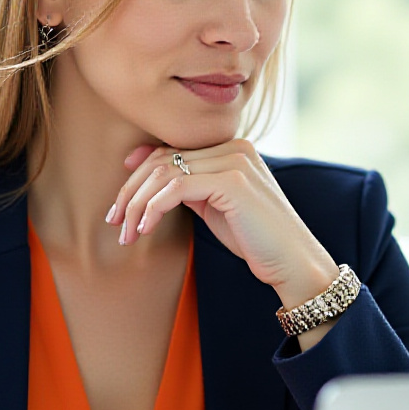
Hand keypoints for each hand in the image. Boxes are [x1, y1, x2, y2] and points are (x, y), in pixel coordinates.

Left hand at [107, 139, 337, 316]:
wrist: (293, 263)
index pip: (171, 150)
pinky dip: (154, 208)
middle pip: (163, 158)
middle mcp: (234, 146)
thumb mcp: (215, 206)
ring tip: (127, 233)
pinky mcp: (232, 182)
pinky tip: (145, 228)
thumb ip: (188, 186)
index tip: (120, 201)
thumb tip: (149, 176)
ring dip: (137, 204)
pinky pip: (177, 188)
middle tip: (114, 221)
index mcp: (231, 147)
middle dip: (131, 191)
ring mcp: (235, 161)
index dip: (138, 172)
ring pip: (165, 172)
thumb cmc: (255, 240)